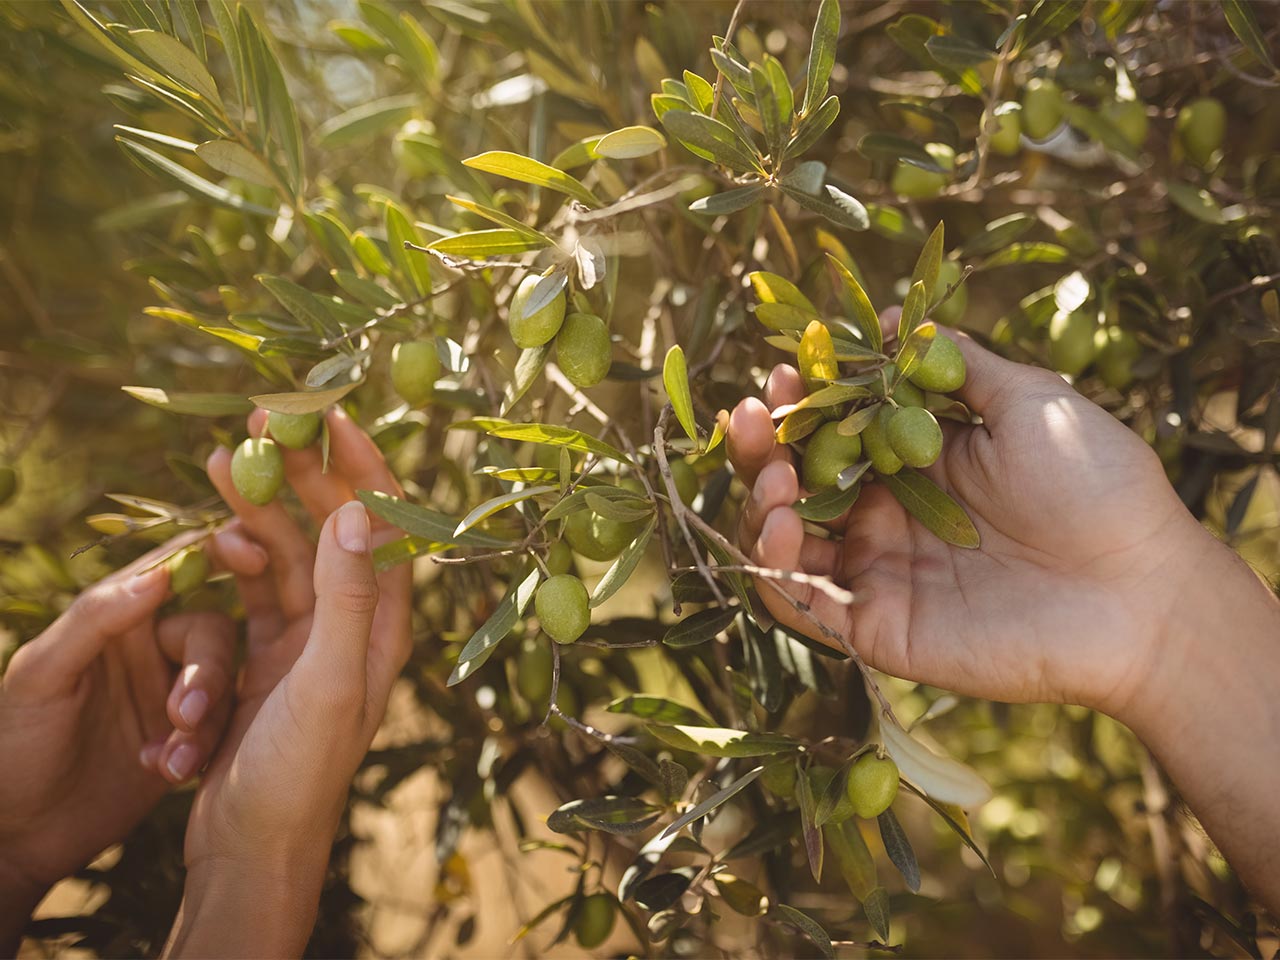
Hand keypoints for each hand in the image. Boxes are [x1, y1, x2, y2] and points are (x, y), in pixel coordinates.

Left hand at [0, 526, 266, 947]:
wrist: (16, 834)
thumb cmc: (13, 745)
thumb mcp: (42, 676)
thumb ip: (95, 619)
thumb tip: (158, 576)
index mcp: (118, 615)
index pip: (180, 564)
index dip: (224, 549)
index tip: (253, 557)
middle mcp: (152, 646)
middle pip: (213, 632)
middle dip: (208, 672)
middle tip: (184, 716)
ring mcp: (172, 692)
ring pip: (224, 685)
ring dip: (205, 722)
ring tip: (171, 762)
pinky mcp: (187, 737)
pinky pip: (221, 730)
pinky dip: (201, 750)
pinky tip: (167, 772)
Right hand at [165, 408, 410, 957]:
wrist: (253, 841)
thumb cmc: (301, 769)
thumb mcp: (328, 678)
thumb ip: (347, 596)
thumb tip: (363, 511)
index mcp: (385, 624)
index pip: (386, 524)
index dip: (364, 464)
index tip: (334, 413)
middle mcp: (354, 622)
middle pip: (333, 526)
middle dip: (302, 472)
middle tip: (263, 420)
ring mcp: (309, 636)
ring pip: (287, 551)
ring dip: (258, 506)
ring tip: (216, 459)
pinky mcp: (267, 654)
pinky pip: (254, 586)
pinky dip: (235, 552)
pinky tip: (209, 526)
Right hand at [728, 309, 1204, 716]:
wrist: (1140, 588)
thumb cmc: (1098, 485)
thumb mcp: (1030, 400)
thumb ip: (958, 363)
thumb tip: (893, 317)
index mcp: (916, 463)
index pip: (833, 430)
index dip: (802, 402)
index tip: (784, 372)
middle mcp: (886, 517)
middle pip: (794, 484)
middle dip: (762, 449)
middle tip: (753, 417)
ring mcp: (879, 573)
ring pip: (786, 543)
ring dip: (761, 506)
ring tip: (774, 480)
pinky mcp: (879, 628)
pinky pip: (804, 606)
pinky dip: (775, 571)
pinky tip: (781, 531)